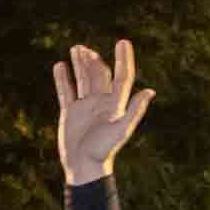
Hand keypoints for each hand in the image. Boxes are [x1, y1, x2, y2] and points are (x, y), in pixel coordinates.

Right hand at [53, 40, 154, 186]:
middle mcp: (101, 103)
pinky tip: (60, 66)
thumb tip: (150, 91)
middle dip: (93, 60)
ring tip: (76, 49)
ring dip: (80, 64)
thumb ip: (135, 110)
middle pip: (99, 75)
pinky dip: (62, 79)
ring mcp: (85, 107)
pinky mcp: (70, 113)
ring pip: (83, 80)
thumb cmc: (103, 151)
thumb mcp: (120, 130)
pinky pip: (66, 92)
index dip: (123, 59)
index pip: (122, 77)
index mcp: (115, 104)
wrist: (83, 167)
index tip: (123, 42)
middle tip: (85, 48)